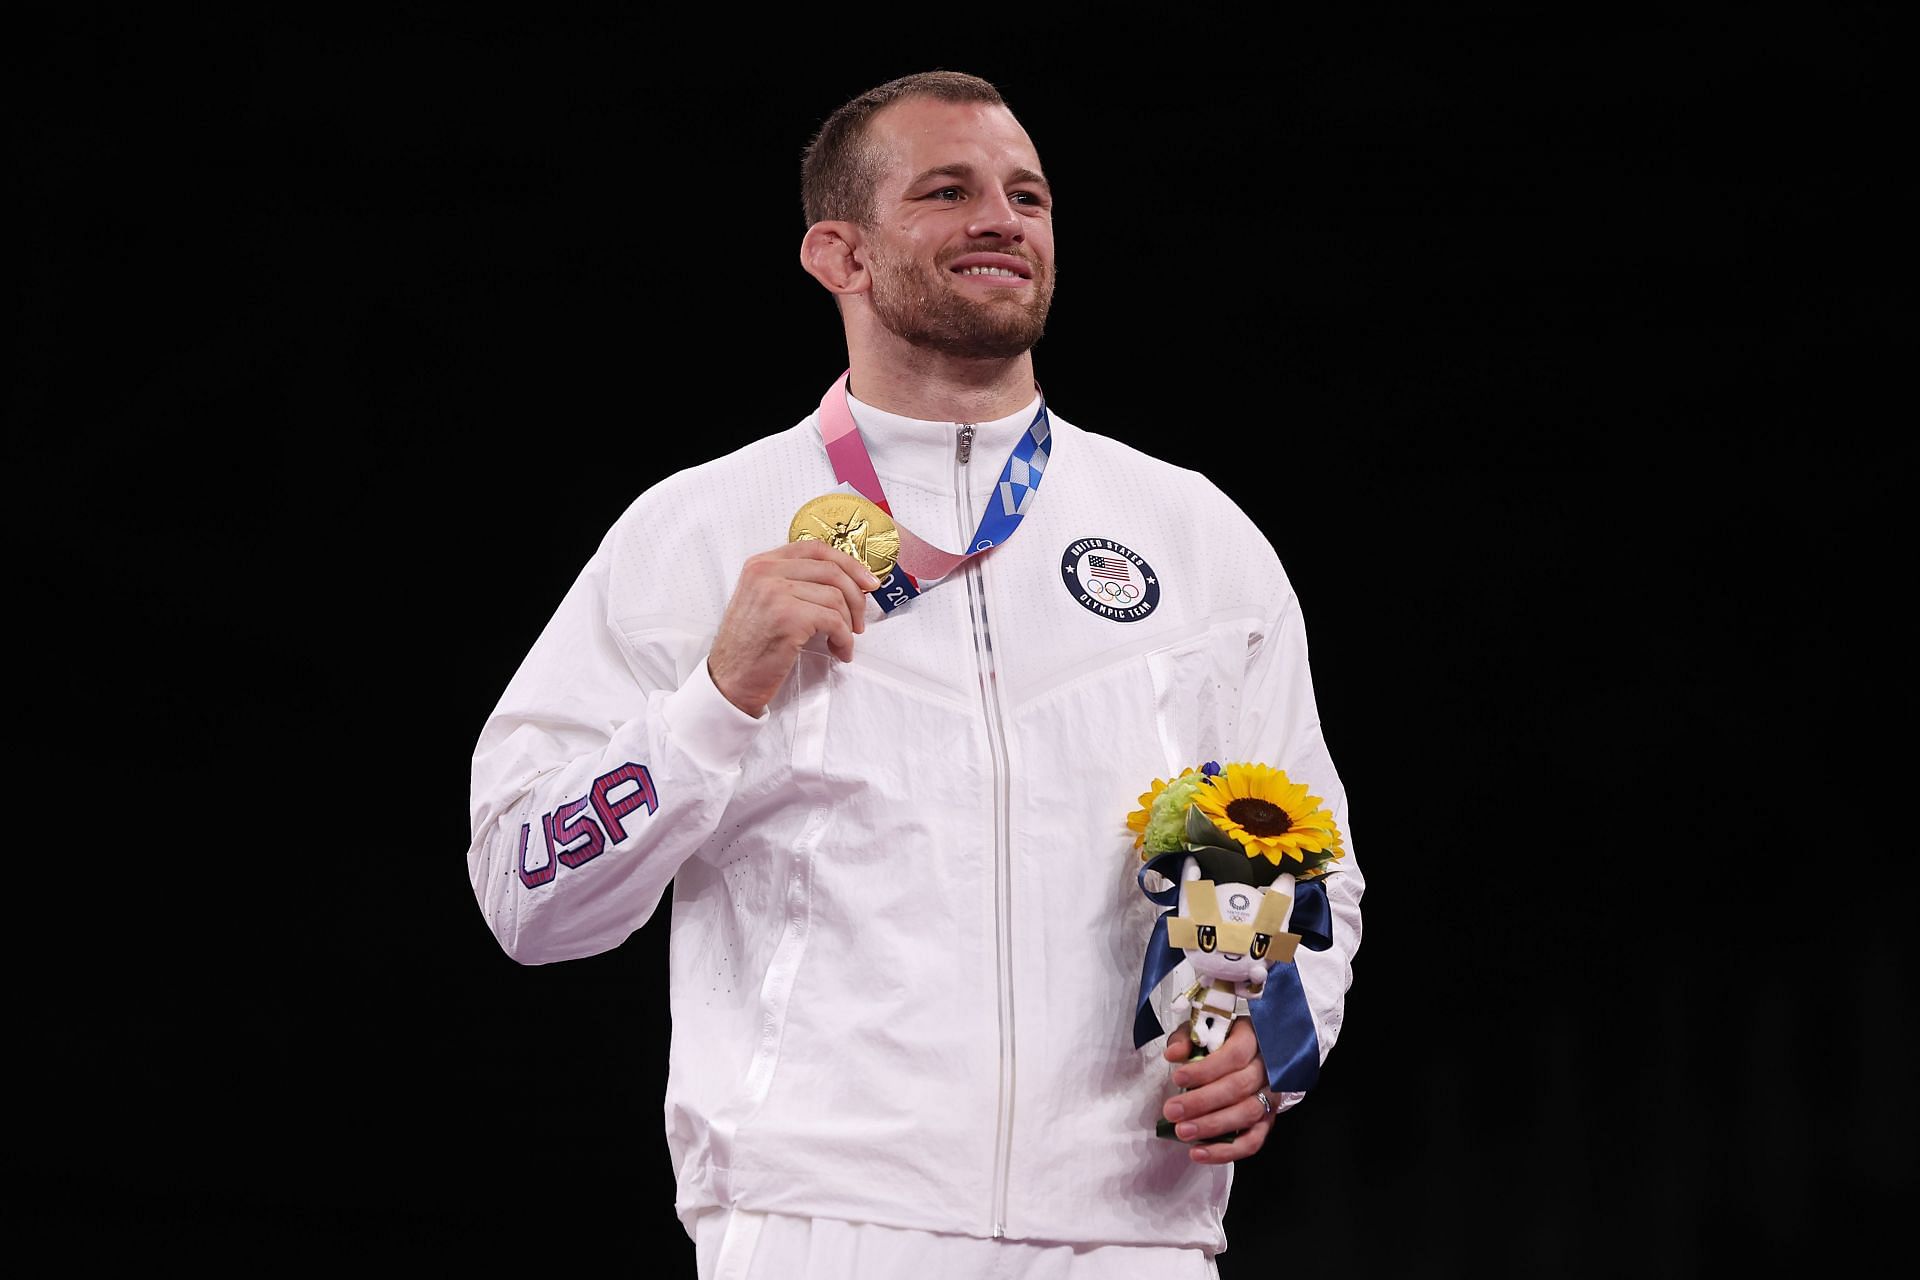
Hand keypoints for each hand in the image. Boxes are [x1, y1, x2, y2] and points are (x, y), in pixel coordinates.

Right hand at [708, 541, 879, 715]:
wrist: (729, 681)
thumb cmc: (750, 646)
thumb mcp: (763, 601)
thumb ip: (793, 583)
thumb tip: (844, 581)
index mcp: (761, 564)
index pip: (815, 548)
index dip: (848, 563)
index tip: (867, 581)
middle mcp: (766, 572)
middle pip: (831, 570)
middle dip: (856, 596)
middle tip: (860, 620)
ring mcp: (776, 593)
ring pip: (836, 597)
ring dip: (848, 624)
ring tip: (843, 642)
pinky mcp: (788, 618)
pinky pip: (834, 621)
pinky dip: (844, 639)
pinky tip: (839, 651)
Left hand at [1162, 1017, 1273, 1163]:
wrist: (1249, 1053)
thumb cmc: (1220, 1039)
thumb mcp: (1203, 1029)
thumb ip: (1187, 1039)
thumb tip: (1173, 1054)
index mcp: (1253, 1039)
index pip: (1234, 1055)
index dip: (1206, 1069)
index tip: (1177, 1078)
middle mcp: (1267, 1069)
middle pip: (1238, 1087)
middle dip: (1202, 1102)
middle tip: (1172, 1111)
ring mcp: (1270, 1096)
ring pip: (1247, 1114)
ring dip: (1212, 1127)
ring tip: (1182, 1132)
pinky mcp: (1268, 1120)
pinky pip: (1253, 1141)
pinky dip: (1227, 1151)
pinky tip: (1199, 1153)